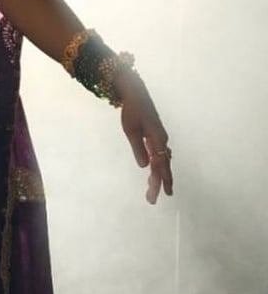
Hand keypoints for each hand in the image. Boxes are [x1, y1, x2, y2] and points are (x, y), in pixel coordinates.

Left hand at [118, 72, 173, 204]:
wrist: (135, 93)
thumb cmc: (132, 111)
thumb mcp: (131, 130)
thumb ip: (138, 148)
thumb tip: (144, 167)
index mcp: (157, 140)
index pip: (160, 165)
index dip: (159, 181)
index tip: (158, 195)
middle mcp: (161, 141)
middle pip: (162, 166)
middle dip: (159, 183)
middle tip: (152, 200)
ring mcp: (159, 138)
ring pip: (162, 162)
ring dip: (159, 176)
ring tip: (156, 191)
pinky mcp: (155, 136)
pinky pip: (159, 155)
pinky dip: (158, 166)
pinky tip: (155, 172)